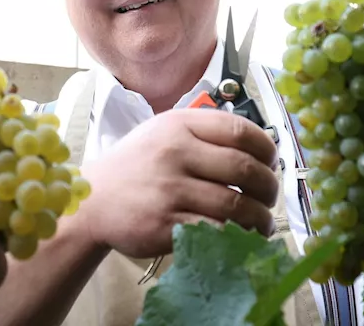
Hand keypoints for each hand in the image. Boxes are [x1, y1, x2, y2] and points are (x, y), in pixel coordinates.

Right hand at [74, 108, 278, 258]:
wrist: (93, 200)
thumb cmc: (136, 167)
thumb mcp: (162, 134)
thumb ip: (204, 135)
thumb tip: (260, 152)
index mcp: (179, 125)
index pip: (241, 131)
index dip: (267, 150)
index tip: (271, 164)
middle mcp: (175, 152)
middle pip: (245, 169)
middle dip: (269, 189)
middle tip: (269, 199)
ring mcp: (169, 189)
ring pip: (237, 205)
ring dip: (260, 219)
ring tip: (262, 224)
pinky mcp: (165, 222)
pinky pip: (217, 231)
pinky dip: (238, 238)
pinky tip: (242, 238)